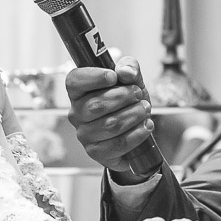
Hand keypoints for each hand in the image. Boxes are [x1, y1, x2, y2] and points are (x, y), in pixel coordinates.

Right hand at [66, 58, 155, 174]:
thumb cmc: (130, 102)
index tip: (114, 76)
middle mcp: (76, 114)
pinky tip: (146, 126)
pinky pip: (118, 144)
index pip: (74, 81)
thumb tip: (125, 72)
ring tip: (145, 110)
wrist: (140, 128)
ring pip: (110, 125)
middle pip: (96, 105)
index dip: (93, 77)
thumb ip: (130, 67)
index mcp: (79, 92)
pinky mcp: (96, 152)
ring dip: (134, 115)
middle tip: (139, 95)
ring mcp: (84, 135)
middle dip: (124, 97)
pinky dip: (137, 134)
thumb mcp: (133, 80)